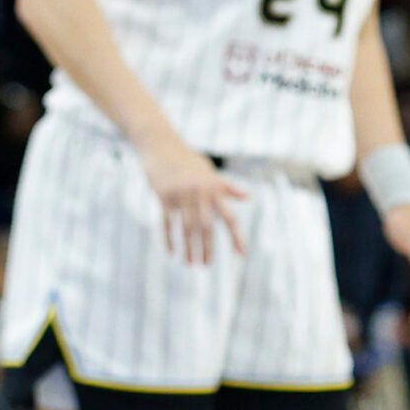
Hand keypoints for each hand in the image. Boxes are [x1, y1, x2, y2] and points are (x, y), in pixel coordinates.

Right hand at [137, 138, 248, 264]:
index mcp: (214, 188)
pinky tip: (171, 252)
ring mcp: (181, 194)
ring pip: (187, 227)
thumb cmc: (187, 159)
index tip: (241, 255)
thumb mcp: (209, 171)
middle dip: (208, 248)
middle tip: (206, 265)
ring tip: (191, 263)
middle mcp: (200, 193)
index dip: (236, 236)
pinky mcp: (164, 195)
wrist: (161, 144)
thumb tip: (248, 197)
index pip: (230, 217)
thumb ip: (227, 187)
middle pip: (207, 227)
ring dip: (189, 248)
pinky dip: (169, 238)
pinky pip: (167, 222)